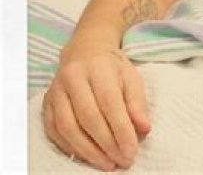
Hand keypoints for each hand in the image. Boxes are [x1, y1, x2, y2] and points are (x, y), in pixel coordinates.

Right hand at [42, 47, 150, 170]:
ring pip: (68, 127)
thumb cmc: (112, 68)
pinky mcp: (46, 103)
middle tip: (122, 160)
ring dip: (88, 151)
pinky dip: (71, 147)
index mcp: (98, 68)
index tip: (131, 151)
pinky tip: (87, 156)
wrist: (85, 51)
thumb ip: (138, 103)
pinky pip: (54, 131)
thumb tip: (143, 129)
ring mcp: (56, 91)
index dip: (121, 130)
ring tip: (107, 163)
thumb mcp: (131, 77)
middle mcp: (73, 78)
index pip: (110, 103)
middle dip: (106, 144)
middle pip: (88, 117)